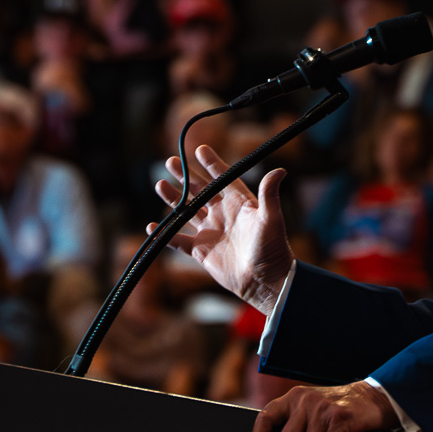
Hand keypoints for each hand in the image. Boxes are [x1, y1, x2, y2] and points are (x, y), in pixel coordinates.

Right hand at [153, 144, 294, 313]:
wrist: (264, 281)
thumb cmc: (272, 249)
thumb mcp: (270, 219)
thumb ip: (269, 195)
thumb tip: (281, 170)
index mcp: (239, 203)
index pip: (222, 178)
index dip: (211, 164)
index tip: (199, 149)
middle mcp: (223, 214)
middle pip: (200, 191)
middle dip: (185, 177)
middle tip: (170, 162)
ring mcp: (210, 231)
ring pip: (187, 211)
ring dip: (173, 199)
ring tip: (160, 185)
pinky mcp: (201, 250)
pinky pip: (178, 240)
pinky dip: (164, 234)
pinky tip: (151, 227)